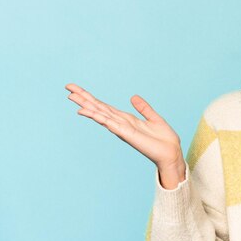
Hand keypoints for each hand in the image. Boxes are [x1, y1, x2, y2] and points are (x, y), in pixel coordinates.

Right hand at [65, 83, 184, 174]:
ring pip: (101, 114)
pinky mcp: (127, 134)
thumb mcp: (153, 118)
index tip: (77, 89)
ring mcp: (122, 129)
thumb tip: (133, 97)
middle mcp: (121, 123)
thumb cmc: (164, 139)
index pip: (105, 106)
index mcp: (126, 119)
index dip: (91, 98)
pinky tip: (88, 112)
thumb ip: (143, 108)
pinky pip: (111, 123)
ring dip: (87, 106)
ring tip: (72, 97)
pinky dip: (99, 117)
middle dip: (84, 98)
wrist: (172, 152)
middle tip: (68, 88)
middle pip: (98, 108)